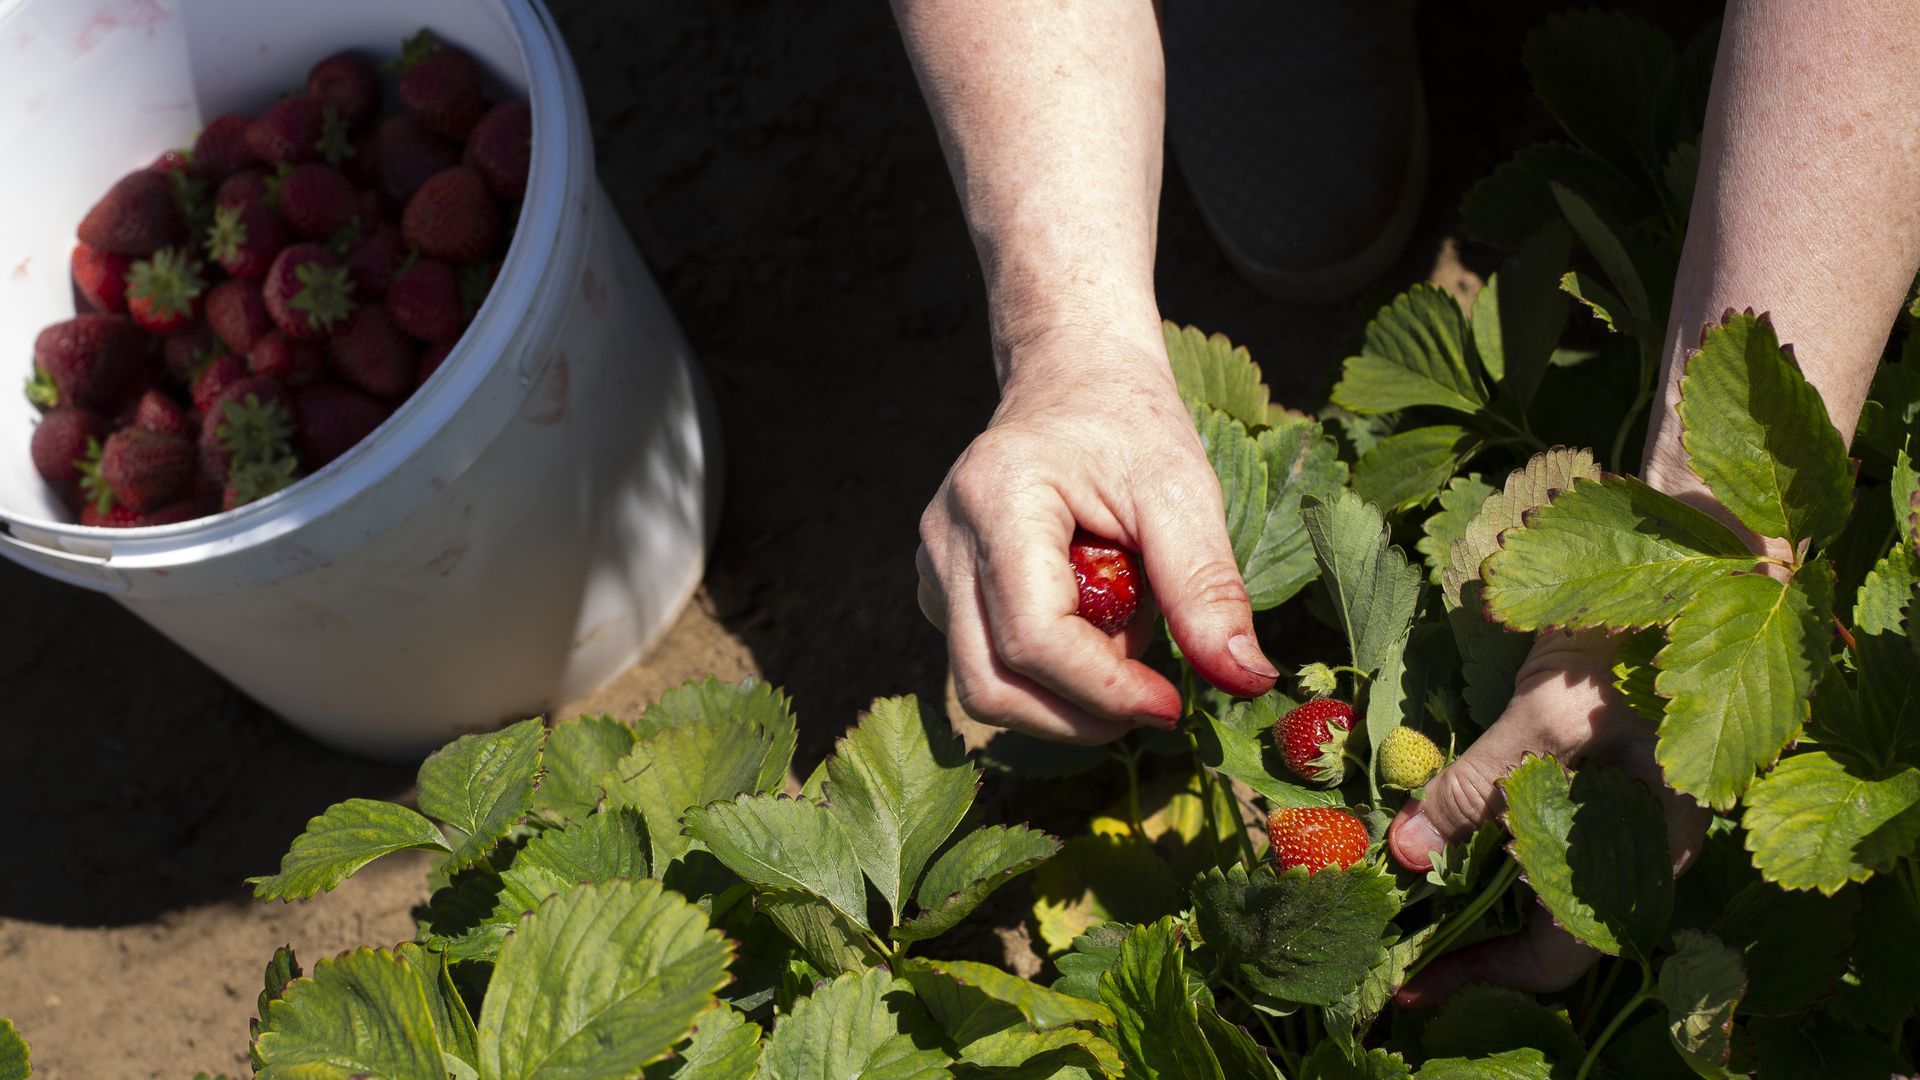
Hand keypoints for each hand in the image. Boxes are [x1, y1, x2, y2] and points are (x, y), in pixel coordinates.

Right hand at [915, 328, 1279, 742]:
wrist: (1074, 377)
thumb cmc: (1131, 426)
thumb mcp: (1184, 493)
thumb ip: (1209, 589)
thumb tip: (1247, 682)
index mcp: (998, 499)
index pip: (1034, 639)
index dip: (1104, 691)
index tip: (1171, 705)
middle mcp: (944, 537)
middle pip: (989, 684)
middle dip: (1078, 715)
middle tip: (1153, 698)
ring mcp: (933, 565)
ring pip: (982, 684)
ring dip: (1064, 694)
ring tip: (1123, 632)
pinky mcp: (940, 587)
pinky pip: (984, 662)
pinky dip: (1047, 672)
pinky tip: (1091, 619)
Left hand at [1386, 631, 1710, 1006]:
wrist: (1685, 555)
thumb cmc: (1634, 639)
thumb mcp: (1546, 721)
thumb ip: (1475, 789)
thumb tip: (1405, 853)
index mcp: (1647, 854)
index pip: (1561, 954)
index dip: (1483, 975)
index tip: (1409, 981)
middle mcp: (1630, 847)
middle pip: (1541, 926)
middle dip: (1464, 938)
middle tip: (1385, 942)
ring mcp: (1607, 809)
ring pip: (1528, 877)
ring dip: (1462, 887)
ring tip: (1390, 893)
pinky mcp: (1580, 769)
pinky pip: (1523, 825)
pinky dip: (1470, 835)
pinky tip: (1421, 831)